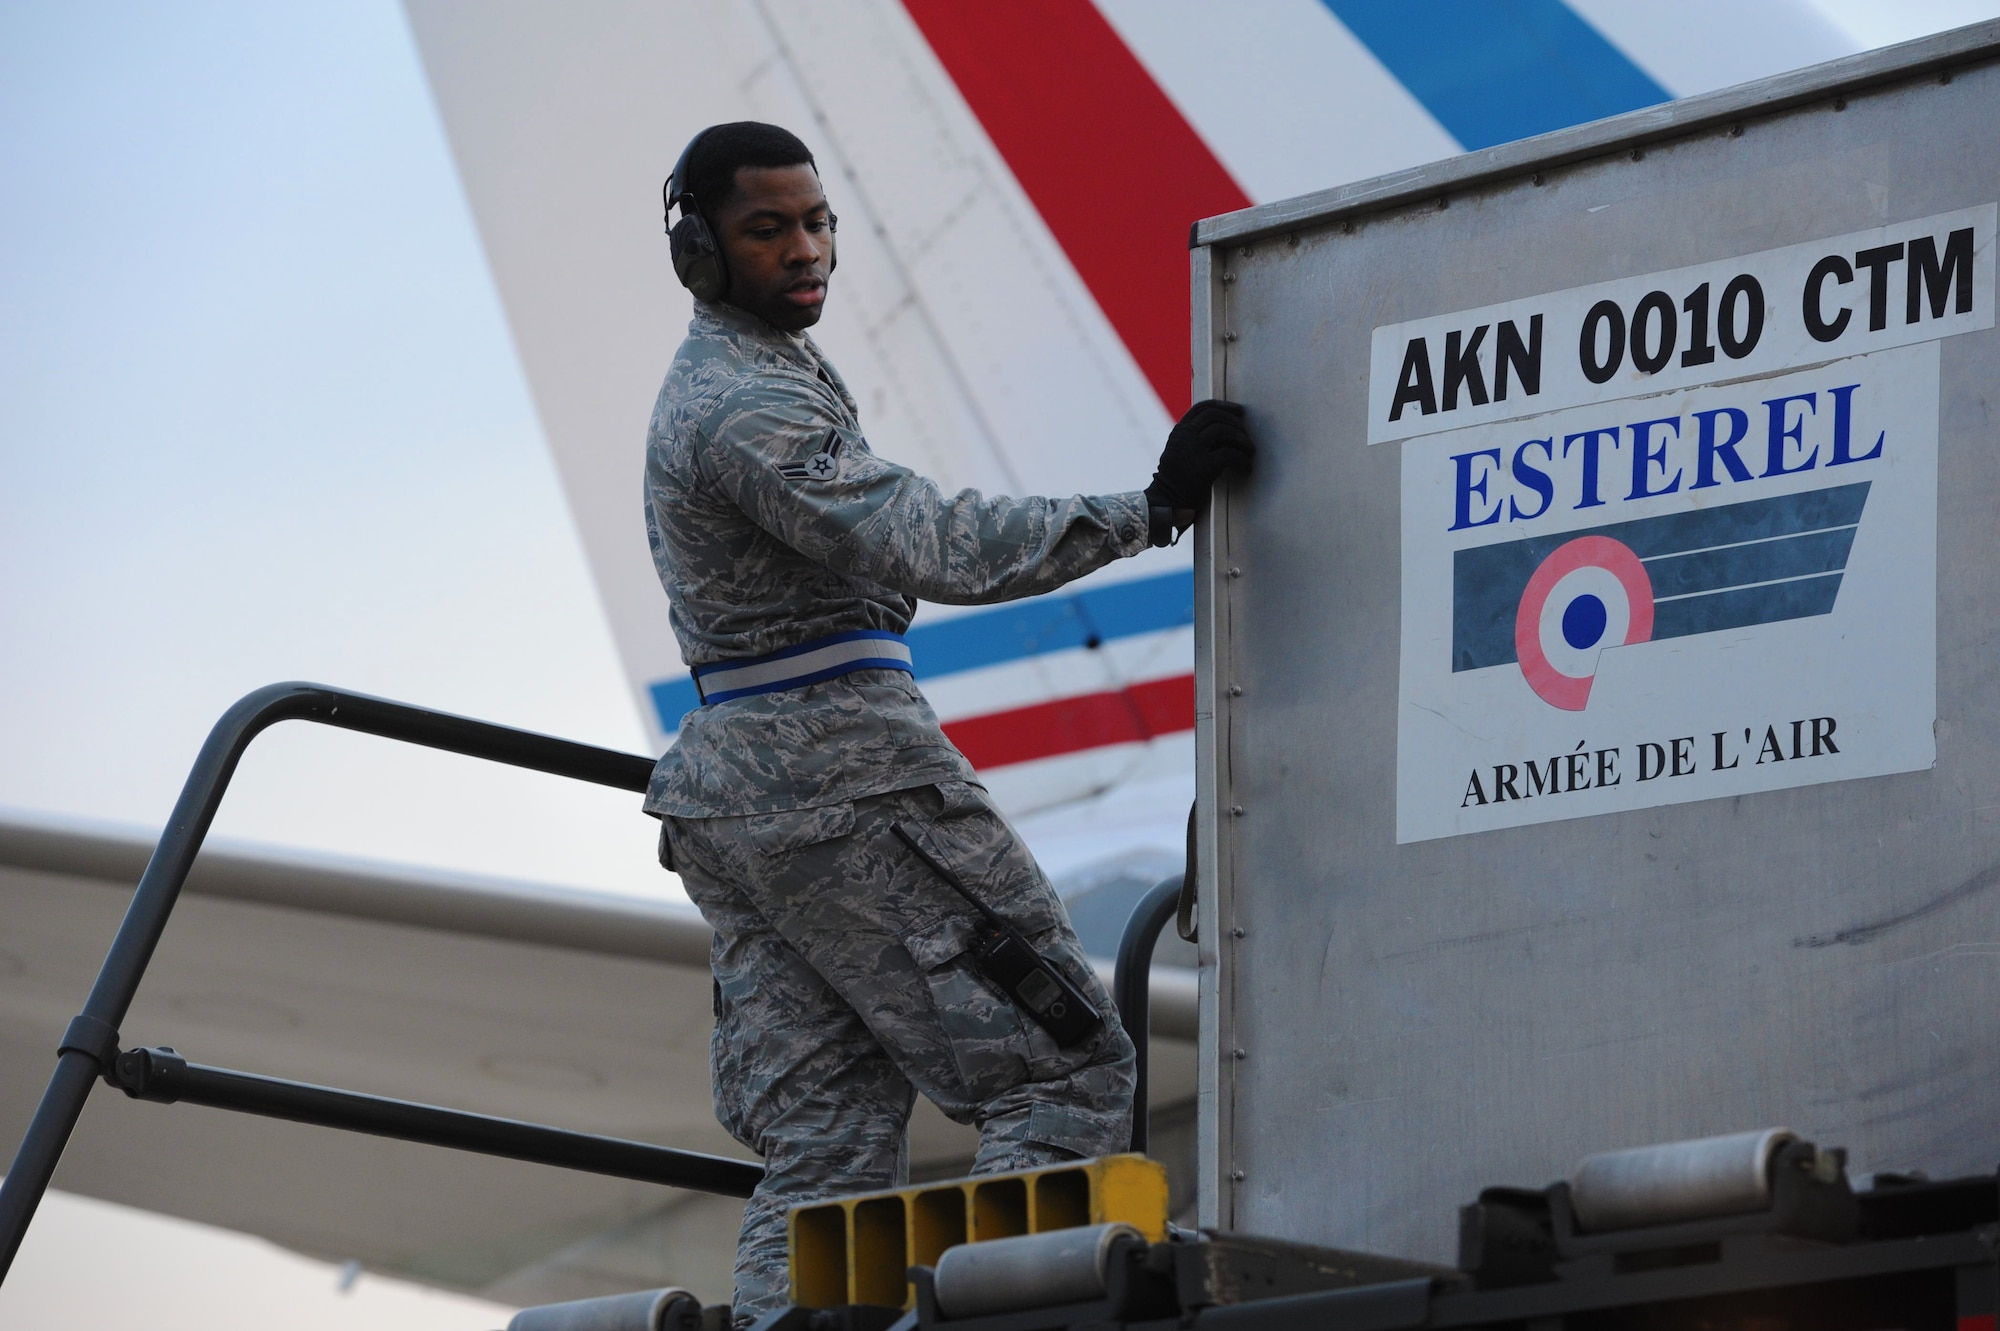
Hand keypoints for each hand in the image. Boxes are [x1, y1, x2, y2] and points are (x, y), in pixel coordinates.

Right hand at [1144, 399, 1253, 545]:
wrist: (1167, 501)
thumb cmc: (1177, 478)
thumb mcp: (1178, 451)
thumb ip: (1193, 438)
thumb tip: (1224, 428)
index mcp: (1179, 432)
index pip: (1201, 408)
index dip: (1222, 406)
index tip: (1237, 410)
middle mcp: (1185, 437)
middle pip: (1214, 416)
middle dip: (1234, 421)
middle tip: (1245, 431)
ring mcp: (1194, 450)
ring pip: (1224, 430)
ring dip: (1241, 438)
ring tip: (1249, 449)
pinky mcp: (1205, 467)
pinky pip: (1231, 454)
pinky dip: (1243, 459)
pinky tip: (1247, 466)